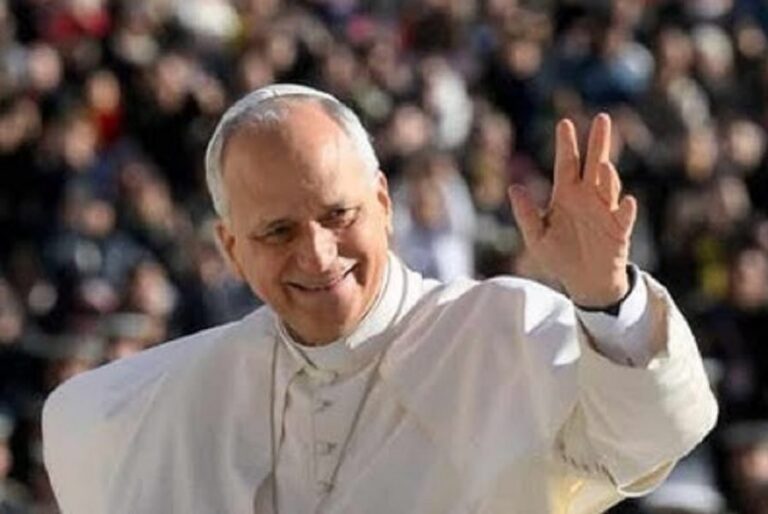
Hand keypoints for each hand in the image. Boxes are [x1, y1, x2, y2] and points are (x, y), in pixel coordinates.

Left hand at [508, 114, 636, 307]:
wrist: (583, 282)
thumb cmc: (559, 256)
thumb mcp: (536, 237)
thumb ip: (526, 214)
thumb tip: (514, 188)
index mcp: (566, 195)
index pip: (567, 164)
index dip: (567, 144)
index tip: (565, 123)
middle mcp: (588, 197)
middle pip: (594, 164)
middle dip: (598, 143)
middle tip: (602, 119)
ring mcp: (605, 211)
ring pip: (609, 187)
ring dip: (608, 176)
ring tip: (604, 165)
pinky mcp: (619, 230)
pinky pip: (623, 217)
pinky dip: (625, 209)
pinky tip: (626, 201)